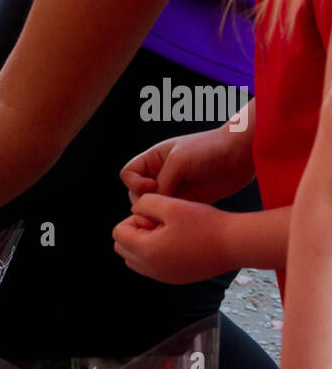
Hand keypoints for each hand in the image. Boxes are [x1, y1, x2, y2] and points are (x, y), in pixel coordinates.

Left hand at [112, 193, 233, 283]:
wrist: (233, 244)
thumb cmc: (204, 223)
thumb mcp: (170, 205)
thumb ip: (144, 204)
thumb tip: (135, 211)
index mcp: (147, 252)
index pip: (118, 233)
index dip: (134, 218)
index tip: (156, 215)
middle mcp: (152, 270)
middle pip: (123, 248)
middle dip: (135, 232)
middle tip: (160, 223)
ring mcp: (163, 277)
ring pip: (136, 259)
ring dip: (145, 242)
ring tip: (168, 231)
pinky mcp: (175, 278)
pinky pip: (152, 266)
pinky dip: (157, 252)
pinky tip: (178, 240)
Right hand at [121, 125, 254, 206]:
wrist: (239, 154)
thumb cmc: (208, 149)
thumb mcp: (179, 161)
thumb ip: (162, 183)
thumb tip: (152, 205)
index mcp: (154, 158)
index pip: (128, 174)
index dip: (135, 184)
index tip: (153, 186)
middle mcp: (160, 173)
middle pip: (137, 193)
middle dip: (145, 202)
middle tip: (163, 207)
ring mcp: (175, 188)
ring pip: (154, 206)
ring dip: (159, 212)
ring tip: (173, 215)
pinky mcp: (189, 201)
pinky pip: (172, 213)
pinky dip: (172, 218)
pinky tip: (182, 219)